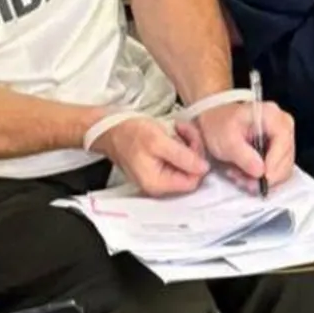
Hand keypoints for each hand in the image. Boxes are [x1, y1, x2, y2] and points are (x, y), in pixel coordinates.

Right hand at [93, 116, 208, 197]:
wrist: (110, 128)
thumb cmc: (128, 133)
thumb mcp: (158, 141)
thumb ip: (182, 157)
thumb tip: (203, 168)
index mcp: (158, 183)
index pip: (192, 181)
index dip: (197, 160)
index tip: (191, 141)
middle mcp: (159, 185)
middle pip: (190, 172)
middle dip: (191, 148)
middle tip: (184, 131)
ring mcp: (159, 176)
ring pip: (186, 163)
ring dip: (186, 143)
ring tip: (177, 129)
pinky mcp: (159, 166)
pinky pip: (177, 158)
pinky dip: (179, 143)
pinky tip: (173, 132)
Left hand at [185, 100, 296, 193]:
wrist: (214, 124)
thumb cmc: (220, 125)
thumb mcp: (227, 140)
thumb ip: (244, 156)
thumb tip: (260, 171)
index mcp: (272, 116)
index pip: (283, 143)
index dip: (274, 163)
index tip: (261, 178)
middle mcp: (283, 126)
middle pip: (286, 159)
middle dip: (266, 175)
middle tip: (246, 182)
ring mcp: (282, 140)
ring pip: (282, 169)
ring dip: (262, 179)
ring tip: (240, 177)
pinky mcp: (278, 152)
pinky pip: (276, 171)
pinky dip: (261, 178)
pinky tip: (244, 175)